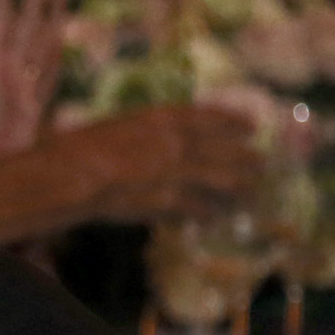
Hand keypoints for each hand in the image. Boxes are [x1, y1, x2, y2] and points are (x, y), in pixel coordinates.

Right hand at [45, 105, 261, 224]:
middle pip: (225, 150)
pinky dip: (207, 213)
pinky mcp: (169, 202)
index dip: (233, 122)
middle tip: (262, 163)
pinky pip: (198, 208)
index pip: (210, 118)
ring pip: (222, 181)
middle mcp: (178, 143)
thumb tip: (154, 136)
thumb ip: (144, 130)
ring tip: (251, 192)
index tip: (251, 126)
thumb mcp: (116, 125)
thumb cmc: (80, 145)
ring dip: (239, 187)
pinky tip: (214, 217)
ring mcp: (177, 174)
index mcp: (163, 118)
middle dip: (247, 157)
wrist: (73, 175)